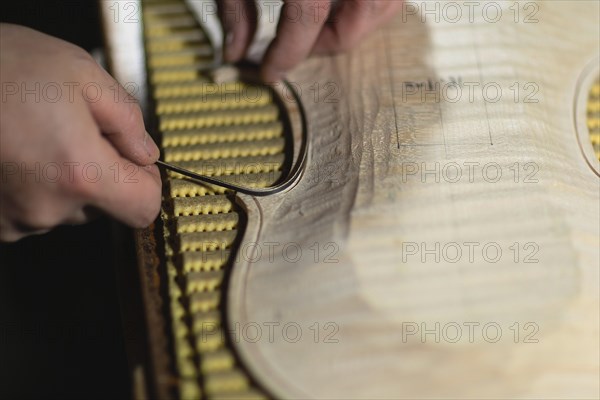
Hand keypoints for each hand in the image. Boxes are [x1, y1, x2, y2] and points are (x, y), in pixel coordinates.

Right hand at [0, 24, 161, 241]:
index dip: (147, 183)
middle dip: (100, 170)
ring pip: (66, 206)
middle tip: (71, 130)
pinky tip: (14, 152)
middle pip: (104, 205)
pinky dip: (31, 185)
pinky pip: (31, 208)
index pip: (144, 208)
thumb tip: (145, 151)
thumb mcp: (81, 73)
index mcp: (80, 174)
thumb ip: (127, 117)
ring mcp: (14, 220)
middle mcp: (48, 208)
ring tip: (33, 135)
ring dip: (62, 177)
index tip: (135, 162)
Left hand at [218, 0, 403, 80]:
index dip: (286, 51)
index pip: (308, 15)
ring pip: (386, 2)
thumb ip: (233, 5)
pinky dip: (368, 2)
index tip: (269, 73)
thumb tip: (234, 51)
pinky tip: (338, 3)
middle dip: (335, 40)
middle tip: (303, 49)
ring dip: (358, 21)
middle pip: (366, 11)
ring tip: (324, 26)